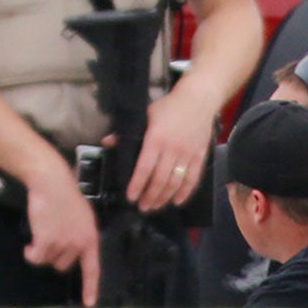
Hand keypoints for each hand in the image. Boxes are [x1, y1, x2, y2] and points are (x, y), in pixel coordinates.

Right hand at [23, 157, 99, 305]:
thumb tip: (73, 249)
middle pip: (63, 264)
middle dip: (54, 254)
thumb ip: (80, 234)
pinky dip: (30, 253)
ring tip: (40, 232)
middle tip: (49, 237)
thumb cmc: (64, 194)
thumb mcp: (81, 216)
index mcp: (91, 237)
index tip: (89, 303)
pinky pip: (35, 258)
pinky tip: (29, 244)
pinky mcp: (47, 241)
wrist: (51, 182)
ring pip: (48, 260)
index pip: (92, 268)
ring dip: (41, 250)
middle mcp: (79, 243)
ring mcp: (63, 243)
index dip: (91, 287)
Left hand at [123, 84, 220, 212]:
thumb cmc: (169, 107)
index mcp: (156, 139)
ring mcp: (188, 154)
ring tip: (155, 206)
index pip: (144, 167)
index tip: (131, 197)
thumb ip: (127, 132)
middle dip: (150, 196)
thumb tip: (107, 142)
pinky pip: (193, 179)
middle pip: (160, 179)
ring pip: (175, 182)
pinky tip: (177, 201)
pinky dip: (185, 192)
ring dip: (164, 197)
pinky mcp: (200, 156)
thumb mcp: (145, 115)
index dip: (137, 184)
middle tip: (142, 207)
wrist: (198, 100)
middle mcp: (172, 149)